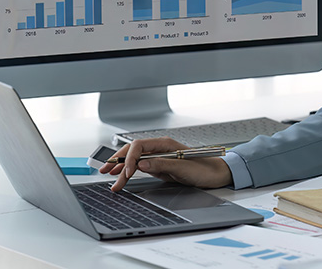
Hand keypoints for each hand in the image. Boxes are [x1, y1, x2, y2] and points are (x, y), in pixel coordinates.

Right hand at [101, 137, 233, 191]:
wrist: (215, 175)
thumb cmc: (204, 168)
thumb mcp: (183, 167)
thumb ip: (162, 164)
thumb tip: (142, 164)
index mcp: (165, 144)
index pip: (139, 146)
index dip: (129, 157)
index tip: (125, 171)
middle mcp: (160, 149)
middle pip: (133, 151)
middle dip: (118, 160)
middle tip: (105, 170)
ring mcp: (158, 158)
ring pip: (134, 161)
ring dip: (121, 168)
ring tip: (109, 177)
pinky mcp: (159, 167)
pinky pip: (140, 168)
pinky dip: (129, 172)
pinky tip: (121, 177)